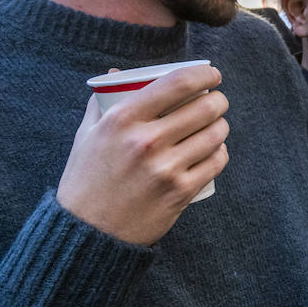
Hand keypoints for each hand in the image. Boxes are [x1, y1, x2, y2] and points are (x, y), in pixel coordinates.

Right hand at [57, 65, 228, 244]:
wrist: (88, 233)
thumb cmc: (87, 180)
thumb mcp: (86, 135)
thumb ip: (102, 101)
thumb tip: (119, 73)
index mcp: (122, 119)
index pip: (176, 83)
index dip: (203, 74)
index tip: (212, 75)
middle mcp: (145, 141)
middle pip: (204, 107)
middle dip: (218, 100)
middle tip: (217, 102)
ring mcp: (165, 168)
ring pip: (215, 134)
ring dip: (221, 126)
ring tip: (216, 125)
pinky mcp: (180, 192)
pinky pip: (216, 162)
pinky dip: (220, 152)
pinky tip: (214, 150)